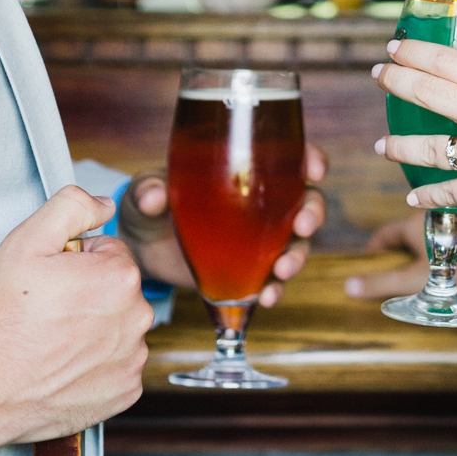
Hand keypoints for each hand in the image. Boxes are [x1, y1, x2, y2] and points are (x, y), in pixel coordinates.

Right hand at [0, 186, 154, 446]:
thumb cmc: (0, 319)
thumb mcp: (25, 242)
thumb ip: (71, 206)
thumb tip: (104, 204)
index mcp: (120, 277)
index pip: (107, 251)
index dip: (73, 261)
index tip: (48, 280)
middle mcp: (137, 318)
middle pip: (115, 289)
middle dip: (87, 293)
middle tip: (46, 309)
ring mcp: (133, 358)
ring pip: (116, 326)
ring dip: (92, 328)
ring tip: (51, 339)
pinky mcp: (125, 391)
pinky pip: (116, 365)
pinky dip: (95, 365)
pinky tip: (63, 365)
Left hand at [119, 141, 328, 306]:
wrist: (142, 246)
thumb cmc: (149, 204)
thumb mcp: (145, 192)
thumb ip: (148, 191)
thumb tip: (154, 197)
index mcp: (244, 169)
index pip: (290, 157)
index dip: (310, 160)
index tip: (314, 169)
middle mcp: (260, 202)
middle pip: (306, 201)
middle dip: (312, 213)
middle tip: (302, 225)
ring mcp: (258, 238)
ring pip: (297, 243)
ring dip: (297, 256)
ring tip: (281, 271)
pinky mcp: (249, 270)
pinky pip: (273, 279)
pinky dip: (275, 289)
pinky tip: (265, 297)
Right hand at [344, 213, 456, 308]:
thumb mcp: (416, 281)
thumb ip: (383, 283)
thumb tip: (350, 287)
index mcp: (414, 221)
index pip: (385, 233)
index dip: (376, 247)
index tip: (371, 258)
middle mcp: (433, 210)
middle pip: (407, 226)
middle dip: (399, 242)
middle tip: (395, 262)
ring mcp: (455, 213)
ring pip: (430, 224)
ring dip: (423, 238)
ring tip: (422, 260)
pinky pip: (449, 227)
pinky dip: (443, 237)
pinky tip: (450, 254)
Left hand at [370, 38, 456, 252]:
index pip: (447, 61)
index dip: (414, 52)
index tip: (394, 49)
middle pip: (426, 93)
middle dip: (395, 82)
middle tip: (379, 77)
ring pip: (423, 148)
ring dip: (397, 146)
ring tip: (383, 146)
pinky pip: (443, 192)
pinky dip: (425, 195)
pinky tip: (413, 196)